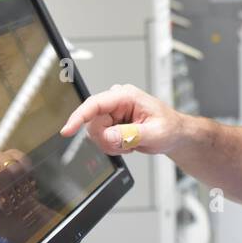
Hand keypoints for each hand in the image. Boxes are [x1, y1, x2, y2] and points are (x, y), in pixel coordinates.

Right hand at [60, 83, 191, 155]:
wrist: (174, 134)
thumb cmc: (170, 128)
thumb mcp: (155, 133)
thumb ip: (131, 135)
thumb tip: (109, 135)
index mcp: (126, 96)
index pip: (95, 104)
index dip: (79, 117)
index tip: (68, 130)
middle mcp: (116, 101)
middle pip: (93, 123)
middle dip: (107, 139)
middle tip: (127, 144)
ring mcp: (112, 112)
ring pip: (95, 133)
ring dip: (112, 144)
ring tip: (131, 143)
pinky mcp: (110, 123)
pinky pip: (101, 139)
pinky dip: (113, 146)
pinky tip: (128, 143)